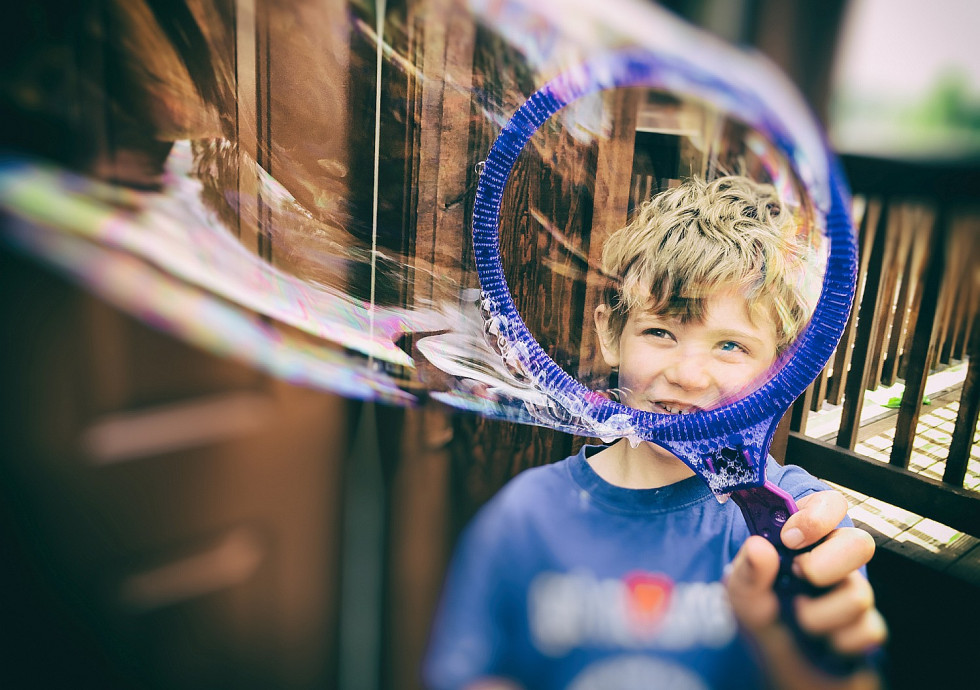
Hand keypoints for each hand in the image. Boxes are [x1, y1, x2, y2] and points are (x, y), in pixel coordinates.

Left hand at [725, 490, 886, 688]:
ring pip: (859, 594)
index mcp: (805, 540)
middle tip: (798, 575)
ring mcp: (852, 593)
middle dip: (826, 563)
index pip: (829, 504)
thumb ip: (746, 572)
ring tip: (799, 619)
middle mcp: (834, 561)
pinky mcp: (866, 628)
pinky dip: (837, 643)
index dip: (817, 514)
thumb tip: (759, 547)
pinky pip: (867, 631)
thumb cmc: (763, 618)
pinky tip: (821, 643)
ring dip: (819, 615)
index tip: (790, 537)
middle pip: (860, 542)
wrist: (781, 667)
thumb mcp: (741, 596)